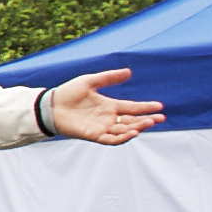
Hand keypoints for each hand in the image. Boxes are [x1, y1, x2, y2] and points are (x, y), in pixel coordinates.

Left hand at [43, 68, 164, 145]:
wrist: (50, 105)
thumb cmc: (68, 93)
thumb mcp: (90, 81)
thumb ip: (109, 77)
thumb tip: (129, 71)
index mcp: (109, 106)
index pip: (131, 108)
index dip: (145, 107)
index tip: (160, 106)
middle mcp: (108, 118)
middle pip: (131, 121)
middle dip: (146, 120)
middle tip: (160, 118)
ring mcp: (101, 127)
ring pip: (124, 130)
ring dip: (137, 127)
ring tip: (148, 123)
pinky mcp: (93, 135)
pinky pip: (110, 139)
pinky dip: (122, 137)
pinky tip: (132, 132)